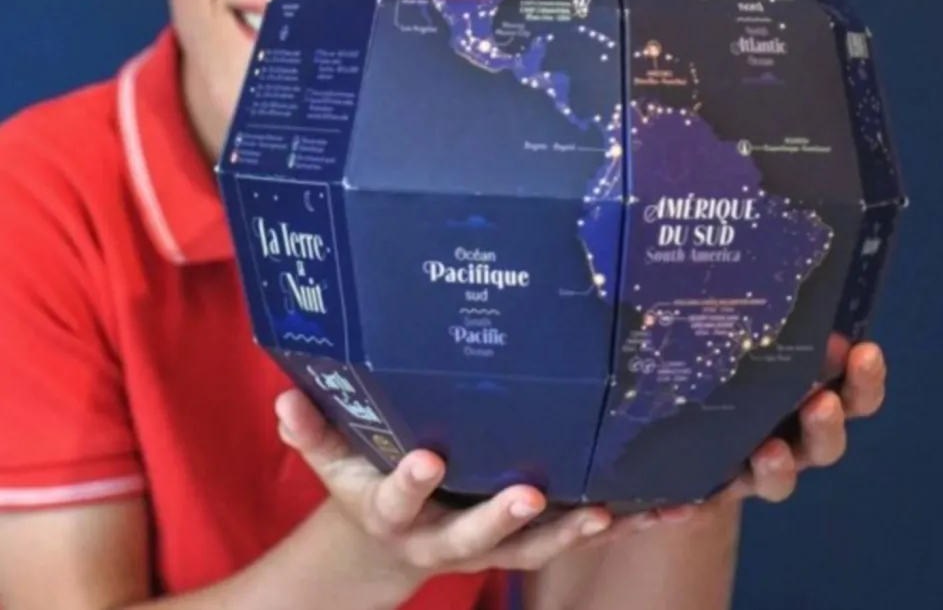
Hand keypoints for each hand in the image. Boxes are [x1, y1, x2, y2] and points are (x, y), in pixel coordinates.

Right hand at [275, 389, 616, 585]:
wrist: (387, 547)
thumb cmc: (362, 486)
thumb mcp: (332, 462)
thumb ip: (311, 431)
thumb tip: (284, 398)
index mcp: (394, 512)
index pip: (396, 500)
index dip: (411, 484)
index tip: (427, 459)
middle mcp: (443, 539)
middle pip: (474, 536)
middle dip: (501, 518)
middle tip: (530, 493)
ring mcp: (488, 545)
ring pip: (533, 547)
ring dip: (570, 533)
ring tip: (609, 514)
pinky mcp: (523, 540)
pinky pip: (568, 536)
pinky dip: (611, 526)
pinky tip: (656, 510)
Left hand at [634, 335, 887, 529]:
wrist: (681, 421)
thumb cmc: (725, 359)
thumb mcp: (743, 334)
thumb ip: (759, 317)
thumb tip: (761, 266)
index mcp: (808, 396)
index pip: (854, 393)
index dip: (864, 379)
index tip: (864, 351)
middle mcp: (791, 437)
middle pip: (827, 442)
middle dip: (828, 424)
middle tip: (821, 402)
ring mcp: (754, 464)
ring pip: (782, 477)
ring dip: (779, 468)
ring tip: (767, 452)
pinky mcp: (712, 485)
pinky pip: (709, 501)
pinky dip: (695, 504)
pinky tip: (679, 503)